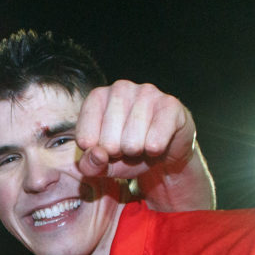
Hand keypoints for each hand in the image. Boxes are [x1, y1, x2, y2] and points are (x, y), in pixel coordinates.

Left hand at [74, 80, 196, 181]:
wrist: (165, 148)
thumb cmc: (127, 152)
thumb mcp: (102, 163)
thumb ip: (88, 165)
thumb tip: (97, 154)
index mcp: (96, 98)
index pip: (84, 140)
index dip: (98, 154)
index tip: (107, 147)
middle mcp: (119, 88)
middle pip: (108, 143)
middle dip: (119, 153)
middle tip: (128, 145)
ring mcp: (146, 92)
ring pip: (132, 143)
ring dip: (138, 152)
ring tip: (143, 142)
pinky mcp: (170, 104)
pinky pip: (155, 142)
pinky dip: (155, 151)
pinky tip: (157, 142)